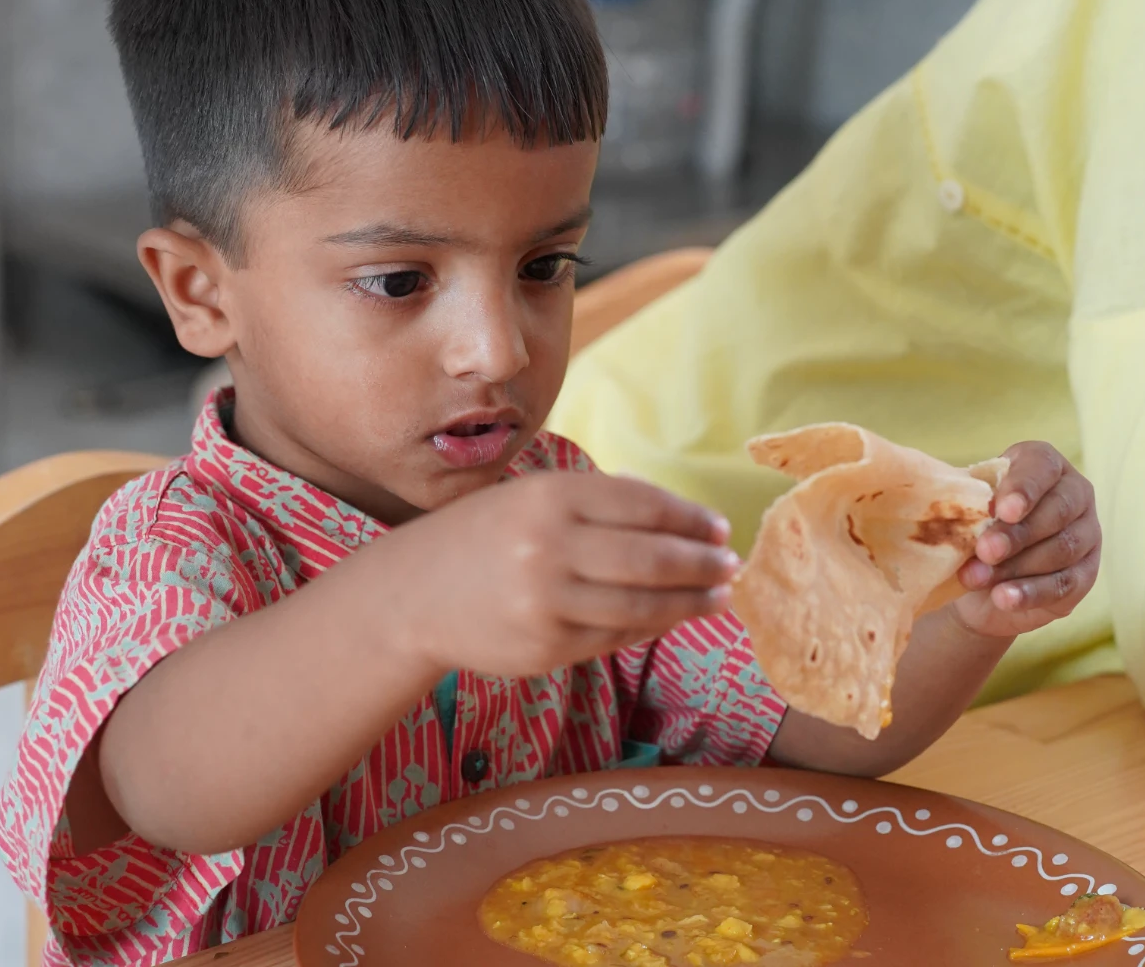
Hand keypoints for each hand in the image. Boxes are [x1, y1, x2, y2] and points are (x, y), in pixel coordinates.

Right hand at [379, 472, 737, 677]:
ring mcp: (547, 602)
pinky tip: (670, 618)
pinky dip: (650, 628)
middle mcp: (549, 547)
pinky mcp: (545, 647)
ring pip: (641, 606)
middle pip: (651, 557)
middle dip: (702, 564)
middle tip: (731, 566)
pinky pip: (614, 638)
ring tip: (717, 597)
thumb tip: (682, 523)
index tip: (719, 529)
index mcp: (550, 497)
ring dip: (689, 603)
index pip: (643, 505)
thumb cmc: (483, 537)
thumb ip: (598, 504)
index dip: (689, 519)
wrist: (413, 593)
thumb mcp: (531, 499)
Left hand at [951, 442, 1099, 636]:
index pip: (1041, 466)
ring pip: (1062, 549)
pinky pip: (1063, 584)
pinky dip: (1030, 592)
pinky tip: (1003, 598)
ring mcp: (1086, 534)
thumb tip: (950, 501)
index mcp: (1042, 465)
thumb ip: (964, 501)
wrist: (976, 579)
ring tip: (976, 578)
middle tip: (985, 550)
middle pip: (1057, 510)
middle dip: (1018, 533)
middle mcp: (1073, 494)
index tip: (1002, 510)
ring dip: (1016, 566)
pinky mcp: (1084, 574)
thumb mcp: (963, 509)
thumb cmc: (969, 527)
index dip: (1023, 488)